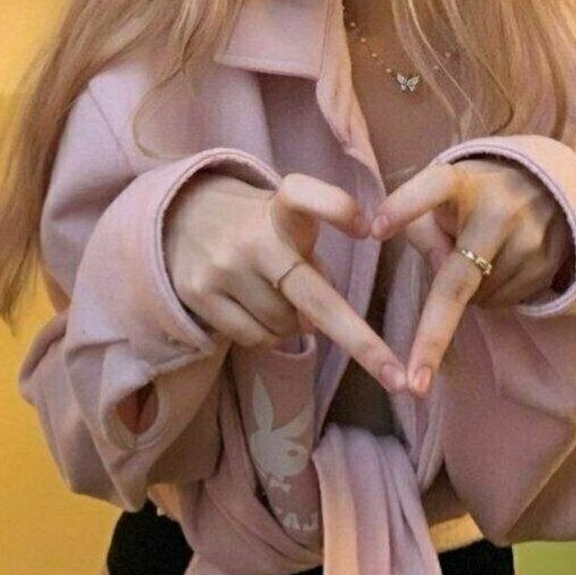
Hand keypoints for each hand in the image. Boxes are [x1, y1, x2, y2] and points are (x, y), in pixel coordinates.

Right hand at [163, 171, 408, 393]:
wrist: (179, 218)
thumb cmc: (257, 225)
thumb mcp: (288, 222)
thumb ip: (312, 258)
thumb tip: (317, 323)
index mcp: (281, 207)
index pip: (307, 196)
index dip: (337, 209)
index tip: (365, 230)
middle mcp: (253, 237)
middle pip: (315, 296)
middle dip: (360, 342)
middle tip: (397, 378)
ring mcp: (224, 268)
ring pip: (286, 325)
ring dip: (297, 324)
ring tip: (281, 298)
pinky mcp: (200, 295)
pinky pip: (256, 338)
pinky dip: (270, 335)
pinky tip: (260, 311)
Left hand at [369, 157, 574, 395]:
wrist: (548, 186)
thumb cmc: (471, 195)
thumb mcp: (442, 197)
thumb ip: (424, 230)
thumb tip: (440, 269)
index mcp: (461, 183)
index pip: (431, 188)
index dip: (404, 208)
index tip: (375, 231)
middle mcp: (499, 209)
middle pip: (456, 283)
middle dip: (433, 337)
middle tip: (414, 383)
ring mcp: (530, 239)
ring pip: (480, 300)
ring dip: (466, 296)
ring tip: (476, 257)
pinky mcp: (550, 264)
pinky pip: (506, 303)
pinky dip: (491, 297)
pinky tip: (498, 266)